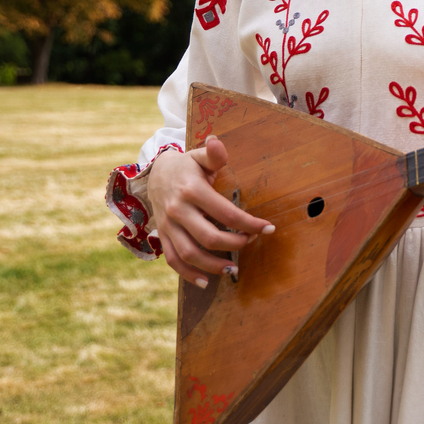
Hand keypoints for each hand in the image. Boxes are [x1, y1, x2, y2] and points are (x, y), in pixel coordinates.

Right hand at [147, 136, 273, 287]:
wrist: (154, 174)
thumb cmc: (186, 166)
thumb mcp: (199, 156)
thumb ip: (213, 154)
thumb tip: (217, 142)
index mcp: (192, 190)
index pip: (226, 213)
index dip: (250, 223)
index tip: (268, 228)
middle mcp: (178, 211)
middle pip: (209, 237)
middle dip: (235, 244)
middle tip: (251, 242)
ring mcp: (168, 226)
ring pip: (190, 254)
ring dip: (213, 265)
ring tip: (233, 269)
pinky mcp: (163, 236)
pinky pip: (173, 260)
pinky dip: (188, 274)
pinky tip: (206, 281)